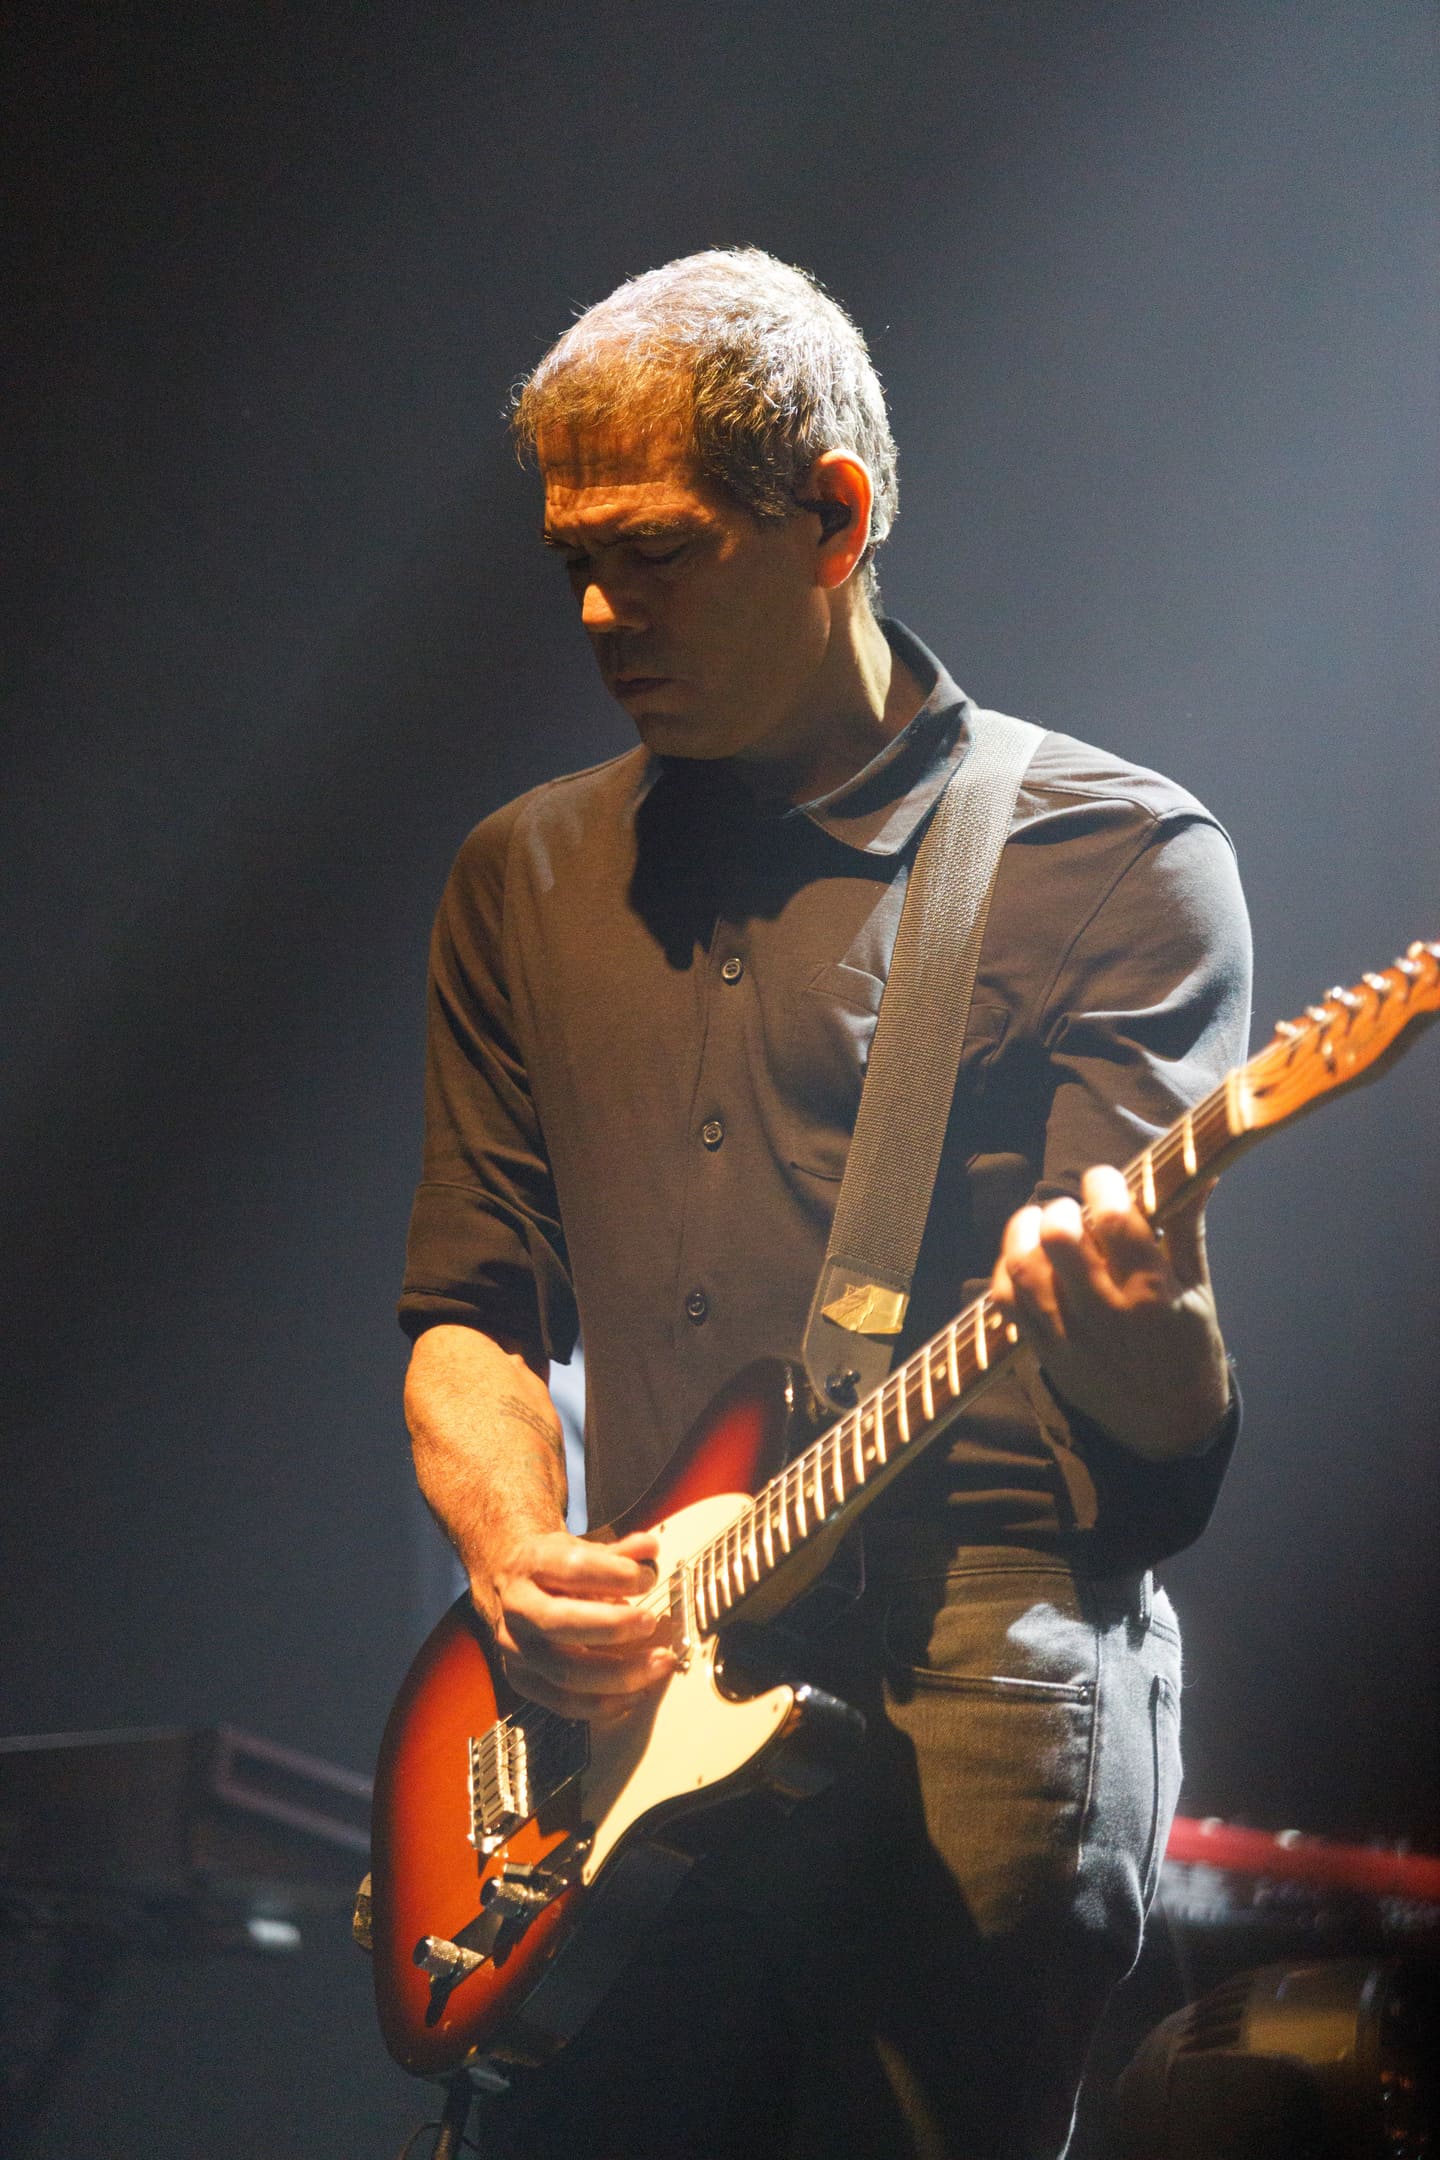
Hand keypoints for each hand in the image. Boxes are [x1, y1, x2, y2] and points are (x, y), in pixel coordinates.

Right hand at [479, 1528, 673, 1722]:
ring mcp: (516, 1649)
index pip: (570, 1568)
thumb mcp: (582, 1549)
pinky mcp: (523, 1681)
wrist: (512, 1588)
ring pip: (565, 1671)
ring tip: (659, 1662)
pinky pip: (564, 1703)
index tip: (647, 1578)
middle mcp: (516, 1608)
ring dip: (620, 1673)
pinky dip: (606, 1703)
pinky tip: (637, 1692)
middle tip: (650, 1622)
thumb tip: (650, 1549)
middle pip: (558, 1623)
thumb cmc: (555, 1570)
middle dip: (612, 1626)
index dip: (613, 1574)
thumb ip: (619, 1552)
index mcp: (530, 1565)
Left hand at [989, 1164, 1229, 1459]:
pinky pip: (1006, 1302)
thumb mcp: (1197, 1288)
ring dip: (1024, 1232)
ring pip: (1024, 1268)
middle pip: (1061, 1240)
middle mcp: (1108, 1313)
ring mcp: (1070, 1335)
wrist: (1168, 1427)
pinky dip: (1005, 1269)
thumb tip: (1199, 1171)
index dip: (1103, 1185)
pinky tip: (1023, 1257)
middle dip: (1061, 1209)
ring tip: (1040, 1222)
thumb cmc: (1188, 1348)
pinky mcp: (1044, 1352)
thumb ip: (1187, 1227)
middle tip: (1072, 1208)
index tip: (1104, 1180)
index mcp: (1154, 1292)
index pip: (1116, 1220)